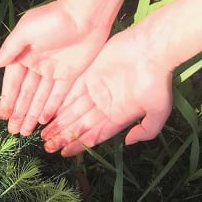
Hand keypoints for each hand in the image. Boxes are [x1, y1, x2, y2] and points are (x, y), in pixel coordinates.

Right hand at [0, 0, 108, 135]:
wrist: (86, 14)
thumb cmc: (53, 18)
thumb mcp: (26, 31)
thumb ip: (10, 50)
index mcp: (23, 54)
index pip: (13, 82)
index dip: (8, 99)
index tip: (4, 116)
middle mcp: (37, 64)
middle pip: (26, 94)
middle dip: (19, 113)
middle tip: (13, 132)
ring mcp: (53, 71)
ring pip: (40, 97)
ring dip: (32, 114)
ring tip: (25, 132)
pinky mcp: (70, 74)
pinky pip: (58, 95)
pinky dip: (50, 107)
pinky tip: (43, 121)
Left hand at [39, 24, 172, 155]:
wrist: (152, 48)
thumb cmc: (157, 80)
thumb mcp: (158, 111)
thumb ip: (146, 130)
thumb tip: (129, 143)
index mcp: (118, 116)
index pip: (93, 135)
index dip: (78, 145)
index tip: (63, 153)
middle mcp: (104, 105)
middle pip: (78, 125)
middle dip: (63, 137)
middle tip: (47, 147)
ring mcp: (95, 89)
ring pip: (71, 111)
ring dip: (57, 123)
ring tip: (43, 135)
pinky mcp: (87, 74)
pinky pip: (69, 92)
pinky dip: (58, 103)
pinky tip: (46, 113)